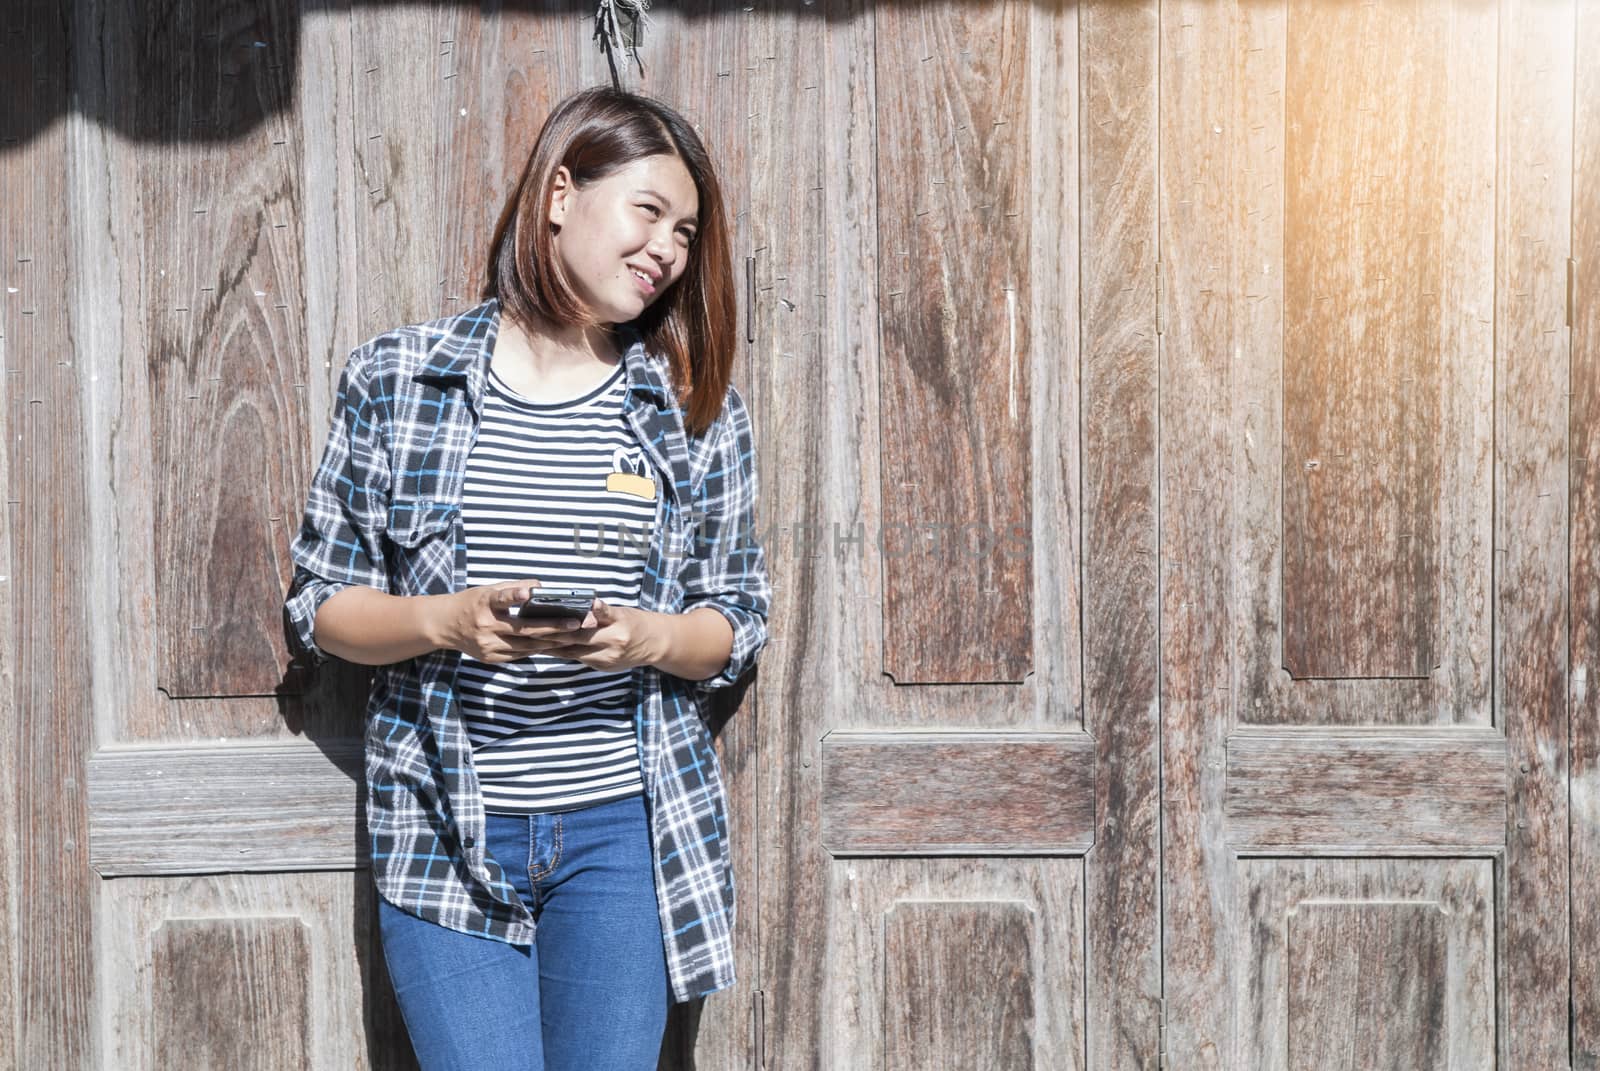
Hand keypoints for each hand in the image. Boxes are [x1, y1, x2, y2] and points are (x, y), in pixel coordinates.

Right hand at [430, 580, 588, 663]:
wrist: (444, 626)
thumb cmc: (471, 603)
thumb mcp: (488, 589)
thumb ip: (514, 587)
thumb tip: (541, 587)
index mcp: (485, 604)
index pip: (501, 598)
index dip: (514, 595)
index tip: (528, 593)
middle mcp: (486, 627)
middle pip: (524, 630)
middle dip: (553, 627)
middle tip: (576, 623)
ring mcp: (488, 646)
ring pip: (526, 647)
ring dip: (551, 642)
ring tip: (573, 636)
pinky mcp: (490, 659)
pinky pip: (519, 655)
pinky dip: (537, 649)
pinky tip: (555, 645)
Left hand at [527, 598, 662, 672]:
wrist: (656, 644)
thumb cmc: (634, 622)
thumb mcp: (621, 612)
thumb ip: (601, 612)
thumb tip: (581, 607)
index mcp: (616, 629)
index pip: (584, 626)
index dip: (562, 624)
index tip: (543, 619)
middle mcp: (611, 647)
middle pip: (575, 641)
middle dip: (551, 637)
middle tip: (529, 630)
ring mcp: (606, 661)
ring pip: (572, 653)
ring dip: (552, 647)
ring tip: (531, 640)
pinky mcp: (602, 668)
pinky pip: (578, 658)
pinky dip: (562, 652)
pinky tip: (546, 647)